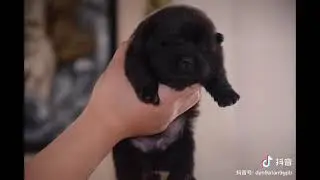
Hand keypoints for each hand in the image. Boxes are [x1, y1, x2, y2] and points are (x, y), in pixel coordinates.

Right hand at [83, 41, 200, 138]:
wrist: (100, 127)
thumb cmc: (109, 102)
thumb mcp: (116, 71)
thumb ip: (127, 53)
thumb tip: (135, 39)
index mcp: (166, 99)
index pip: (193, 84)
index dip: (193, 71)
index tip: (185, 61)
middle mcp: (170, 112)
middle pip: (193, 95)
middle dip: (190, 81)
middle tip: (180, 68)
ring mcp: (164, 121)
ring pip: (185, 104)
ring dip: (183, 92)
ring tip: (172, 79)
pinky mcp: (158, 126)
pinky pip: (174, 112)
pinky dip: (174, 101)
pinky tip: (163, 92)